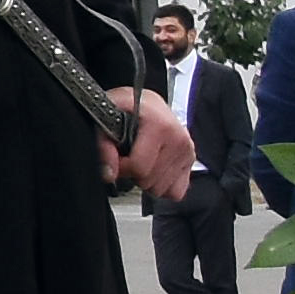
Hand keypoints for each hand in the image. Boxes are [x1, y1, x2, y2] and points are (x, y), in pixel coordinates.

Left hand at [118, 87, 194, 202]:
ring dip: (146, 180)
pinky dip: (162, 185)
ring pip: (161, 189)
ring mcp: (187, 151)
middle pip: (149, 181)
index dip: (121, 167)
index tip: (116, 158)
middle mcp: (179, 139)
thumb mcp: (107, 115)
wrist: (145, 102)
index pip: (139, 167)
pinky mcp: (190, 161)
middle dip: (132, 173)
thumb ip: (104, 145)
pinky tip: (153, 169)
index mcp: (160, 126)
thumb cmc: (127, 106)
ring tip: (141, 159)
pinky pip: (176, 192)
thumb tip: (108, 173)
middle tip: (128, 156)